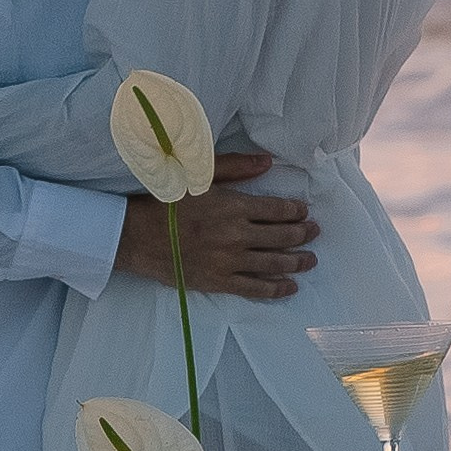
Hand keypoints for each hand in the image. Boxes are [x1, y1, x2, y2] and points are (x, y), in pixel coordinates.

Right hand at [116, 155, 318, 303]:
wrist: (136, 236)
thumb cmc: (166, 201)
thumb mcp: (199, 175)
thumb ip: (236, 167)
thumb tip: (268, 161)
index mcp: (234, 206)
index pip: (277, 209)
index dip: (295, 211)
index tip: (304, 211)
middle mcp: (237, 235)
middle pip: (281, 236)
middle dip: (303, 234)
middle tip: (315, 232)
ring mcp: (229, 261)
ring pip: (274, 263)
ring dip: (297, 261)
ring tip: (310, 260)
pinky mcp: (219, 282)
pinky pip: (255, 288)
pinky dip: (276, 289)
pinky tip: (290, 286)